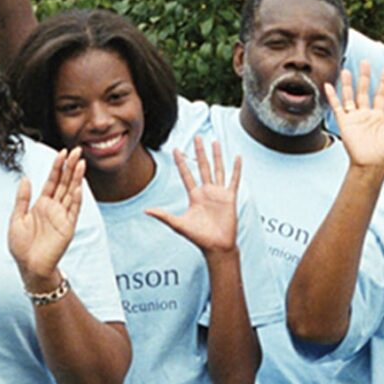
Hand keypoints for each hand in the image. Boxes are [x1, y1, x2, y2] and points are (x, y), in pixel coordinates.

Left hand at [10, 147, 86, 287]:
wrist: (29, 266)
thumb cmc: (21, 246)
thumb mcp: (16, 218)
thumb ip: (22, 198)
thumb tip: (25, 178)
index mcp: (42, 204)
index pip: (52, 181)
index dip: (57, 167)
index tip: (62, 152)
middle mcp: (54, 208)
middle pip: (65, 183)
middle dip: (70, 166)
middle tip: (77, 150)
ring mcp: (62, 217)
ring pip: (71, 193)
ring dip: (76, 178)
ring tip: (81, 163)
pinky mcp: (67, 228)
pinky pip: (73, 211)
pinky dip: (76, 199)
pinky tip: (78, 187)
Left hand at [147, 137, 243, 254]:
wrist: (217, 246)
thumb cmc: (198, 238)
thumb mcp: (178, 225)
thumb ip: (164, 216)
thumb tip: (146, 211)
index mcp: (194, 196)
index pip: (186, 174)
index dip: (181, 162)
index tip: (176, 149)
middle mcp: (206, 192)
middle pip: (202, 167)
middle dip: (199, 152)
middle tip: (197, 137)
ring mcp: (219, 193)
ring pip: (218, 169)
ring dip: (216, 156)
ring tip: (214, 142)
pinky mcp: (230, 197)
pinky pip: (233, 180)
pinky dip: (236, 169)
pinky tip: (237, 157)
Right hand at [322, 63, 383, 170]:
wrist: (372, 165)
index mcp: (379, 117)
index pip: (381, 95)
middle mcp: (366, 115)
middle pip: (364, 91)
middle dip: (365, 77)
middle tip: (366, 62)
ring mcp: (354, 119)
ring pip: (350, 96)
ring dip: (348, 83)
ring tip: (347, 70)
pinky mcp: (344, 123)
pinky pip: (337, 107)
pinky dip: (332, 96)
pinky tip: (329, 85)